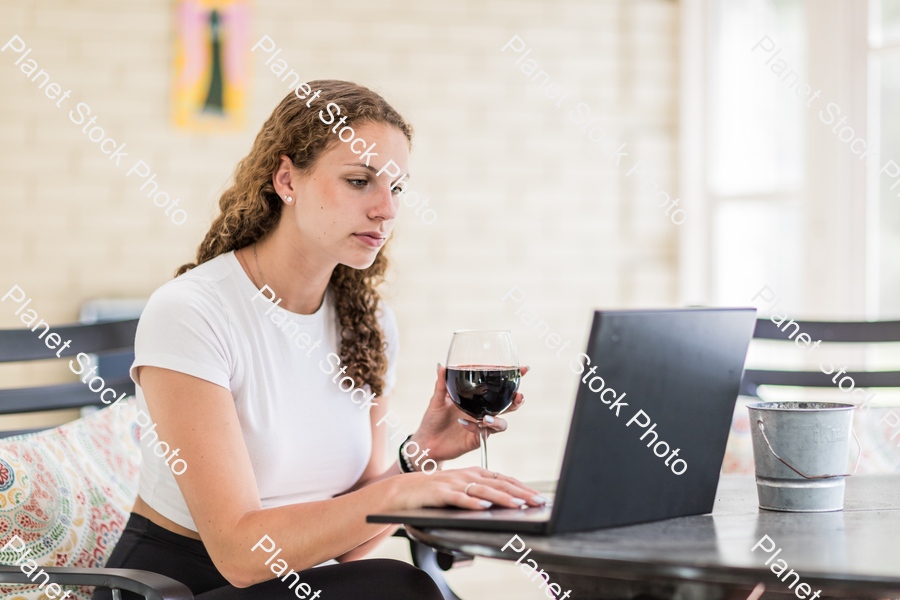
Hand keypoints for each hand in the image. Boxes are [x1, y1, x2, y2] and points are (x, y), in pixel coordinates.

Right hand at [392, 466, 546, 510]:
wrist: (403, 490)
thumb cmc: (435, 492)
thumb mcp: (462, 489)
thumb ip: (481, 494)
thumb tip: (506, 505)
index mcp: (475, 473)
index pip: (505, 480)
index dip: (524, 488)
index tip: (540, 498)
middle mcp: (467, 475)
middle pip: (498, 484)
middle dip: (521, 493)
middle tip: (538, 502)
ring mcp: (453, 483)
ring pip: (482, 490)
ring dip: (501, 498)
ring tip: (517, 505)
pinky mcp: (439, 493)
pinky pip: (458, 498)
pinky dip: (471, 503)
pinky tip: (482, 508)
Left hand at [410, 365, 528, 463]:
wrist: (427, 441)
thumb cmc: (433, 419)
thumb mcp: (437, 399)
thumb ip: (441, 383)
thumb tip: (442, 366)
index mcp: (477, 397)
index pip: (498, 386)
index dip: (513, 378)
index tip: (524, 369)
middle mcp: (483, 410)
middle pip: (508, 405)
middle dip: (517, 400)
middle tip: (519, 396)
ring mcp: (482, 425)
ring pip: (501, 423)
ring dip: (497, 420)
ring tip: (485, 418)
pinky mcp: (477, 439)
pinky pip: (484, 434)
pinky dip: (475, 428)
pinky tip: (463, 423)